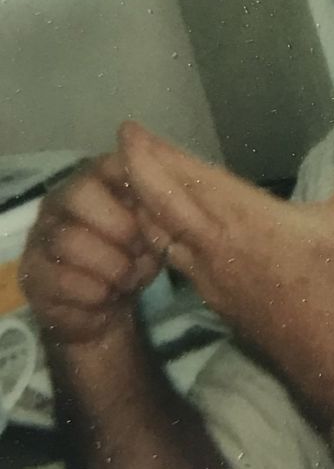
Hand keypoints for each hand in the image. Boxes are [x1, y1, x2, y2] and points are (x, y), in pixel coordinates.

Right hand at [19, 155, 162, 345]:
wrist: (110, 306)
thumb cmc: (136, 258)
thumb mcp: (160, 233)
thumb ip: (163, 208)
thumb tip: (167, 191)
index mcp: (98, 180)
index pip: (112, 163)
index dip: (139, 187)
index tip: (155, 213)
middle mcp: (62, 200)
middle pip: (81, 193)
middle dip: (121, 228)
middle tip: (140, 252)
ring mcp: (41, 235)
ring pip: (69, 239)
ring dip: (111, 267)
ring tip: (127, 280)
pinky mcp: (31, 273)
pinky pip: (61, 280)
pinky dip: (95, 293)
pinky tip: (106, 296)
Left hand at [117, 115, 333, 414]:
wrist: (333, 351)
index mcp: (247, 218)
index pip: (189, 179)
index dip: (155, 154)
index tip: (131, 131)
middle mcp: (217, 243)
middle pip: (159, 200)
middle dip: (137, 167)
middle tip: (125, 142)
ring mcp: (208, 273)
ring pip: (158, 232)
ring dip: (142, 201)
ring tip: (133, 176)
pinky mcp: (210, 294)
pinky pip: (171, 257)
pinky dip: (157, 234)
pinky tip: (159, 226)